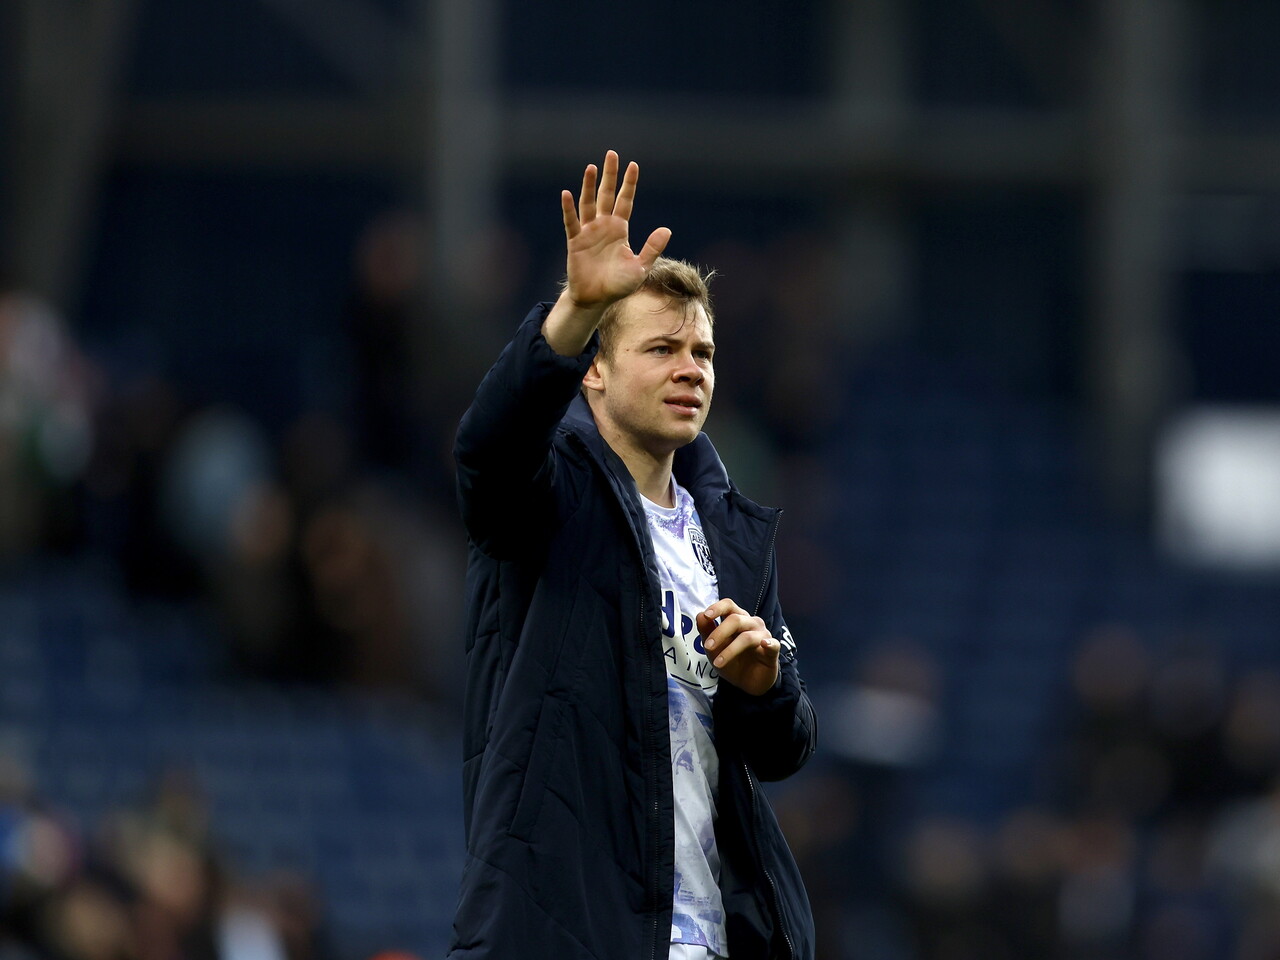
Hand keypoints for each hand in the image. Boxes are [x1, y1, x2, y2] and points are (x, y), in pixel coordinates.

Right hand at [560, 150, 670, 308]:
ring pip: (588, 204)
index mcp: (620, 230)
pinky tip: (567, 194)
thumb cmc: (618, 285)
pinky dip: (569, 209)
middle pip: (607, 195)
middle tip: (612, 154)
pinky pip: (571, 222)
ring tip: (591, 167)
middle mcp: (604, 226)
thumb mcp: (640, 268)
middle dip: (610, 175)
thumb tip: (666, 229)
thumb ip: (652, 248)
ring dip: (588, 186)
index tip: (633, 165)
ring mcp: (588, 232)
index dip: (629, 184)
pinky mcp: (575, 242)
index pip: (626, 201)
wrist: (596, 300)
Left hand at [697, 599, 780, 696]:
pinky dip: (769, 643)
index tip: (707, 615)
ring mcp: (763, 636)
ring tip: (718, 662)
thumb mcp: (714, 649)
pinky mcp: (772, 651)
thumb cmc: (731, 661)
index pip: (729, 605)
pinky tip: (764, 645)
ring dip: (730, 650)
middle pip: (736, 619)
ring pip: (747, 636)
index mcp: (737, 619)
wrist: (746, 683)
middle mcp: (751, 624)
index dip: (718, 607)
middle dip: (720, 632)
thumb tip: (700, 615)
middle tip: (708, 646)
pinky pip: (773, 644)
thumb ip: (707, 631)